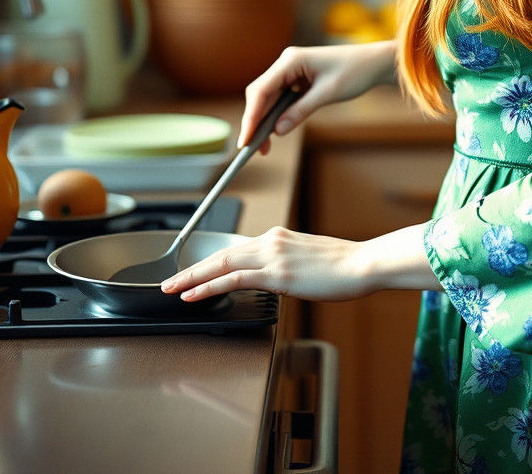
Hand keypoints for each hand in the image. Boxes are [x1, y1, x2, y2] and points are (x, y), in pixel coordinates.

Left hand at [159, 227, 367, 302]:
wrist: (363, 263)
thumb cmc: (342, 265)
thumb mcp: (308, 259)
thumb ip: (285, 264)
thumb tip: (272, 276)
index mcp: (278, 237)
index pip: (234, 250)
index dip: (208, 262)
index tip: (192, 273)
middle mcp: (271, 241)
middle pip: (220, 254)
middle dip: (190, 269)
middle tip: (168, 281)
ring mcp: (274, 257)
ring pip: (221, 264)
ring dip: (192, 277)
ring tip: (172, 289)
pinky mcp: (278, 274)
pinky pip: (234, 279)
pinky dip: (209, 286)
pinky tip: (194, 295)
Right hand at [239, 41, 397, 154]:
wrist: (374, 62)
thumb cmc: (354, 72)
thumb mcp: (327, 94)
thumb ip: (300, 111)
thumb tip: (276, 131)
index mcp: (290, 60)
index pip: (261, 90)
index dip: (251, 116)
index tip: (246, 139)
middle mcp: (286, 63)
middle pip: (260, 94)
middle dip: (255, 121)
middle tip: (252, 149)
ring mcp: (291, 70)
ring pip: (268, 98)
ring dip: (265, 120)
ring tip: (263, 146)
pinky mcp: (297, 78)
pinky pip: (280, 98)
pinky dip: (276, 115)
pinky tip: (274, 132)